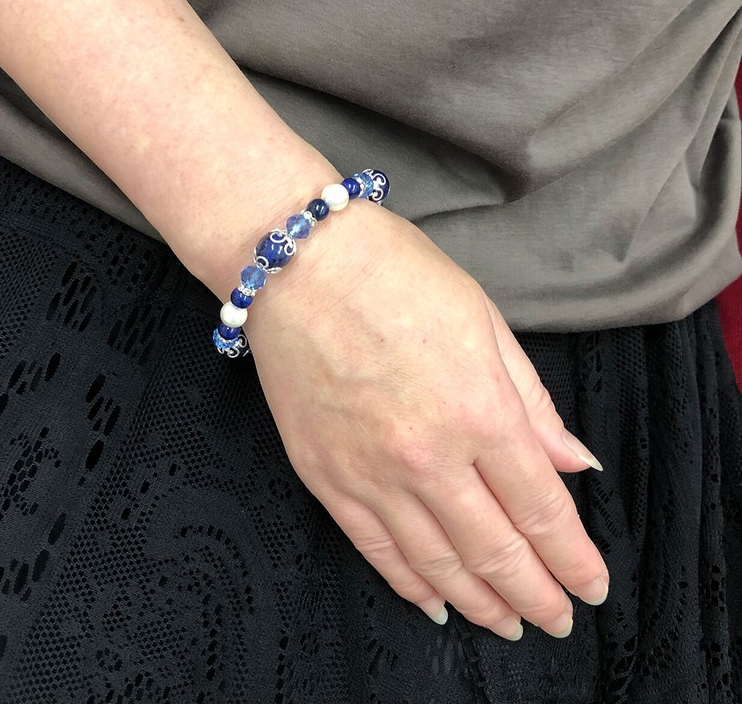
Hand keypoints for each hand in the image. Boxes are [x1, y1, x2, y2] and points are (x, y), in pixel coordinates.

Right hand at [245, 201, 608, 640]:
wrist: (296, 262)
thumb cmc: (394, 272)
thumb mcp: (483, 320)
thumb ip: (530, 399)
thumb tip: (571, 462)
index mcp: (480, 410)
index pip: (542, 510)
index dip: (572, 558)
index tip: (590, 585)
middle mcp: (429, 457)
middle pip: (495, 550)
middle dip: (536, 595)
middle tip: (558, 619)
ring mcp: (370, 472)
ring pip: (436, 563)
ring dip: (480, 602)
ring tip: (507, 624)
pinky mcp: (324, 475)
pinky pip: (373, 548)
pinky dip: (409, 584)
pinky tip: (435, 604)